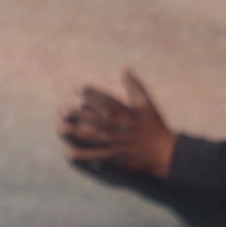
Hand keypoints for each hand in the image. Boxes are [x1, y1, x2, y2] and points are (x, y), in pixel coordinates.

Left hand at [58, 69, 175, 180]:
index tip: (78, 89)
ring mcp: (117, 143)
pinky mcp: (117, 157)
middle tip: (62, 110)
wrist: (165, 152)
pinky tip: (69, 154)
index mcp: (126, 113)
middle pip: (97, 119)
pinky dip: (84, 156)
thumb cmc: (155, 127)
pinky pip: (98, 156)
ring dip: (76, 133)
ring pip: (94, 137)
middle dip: (79, 114)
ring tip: (61, 129)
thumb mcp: (147, 104)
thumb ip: (135, 87)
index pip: (107, 101)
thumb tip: (125, 69)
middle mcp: (120, 127)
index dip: (92, 94)